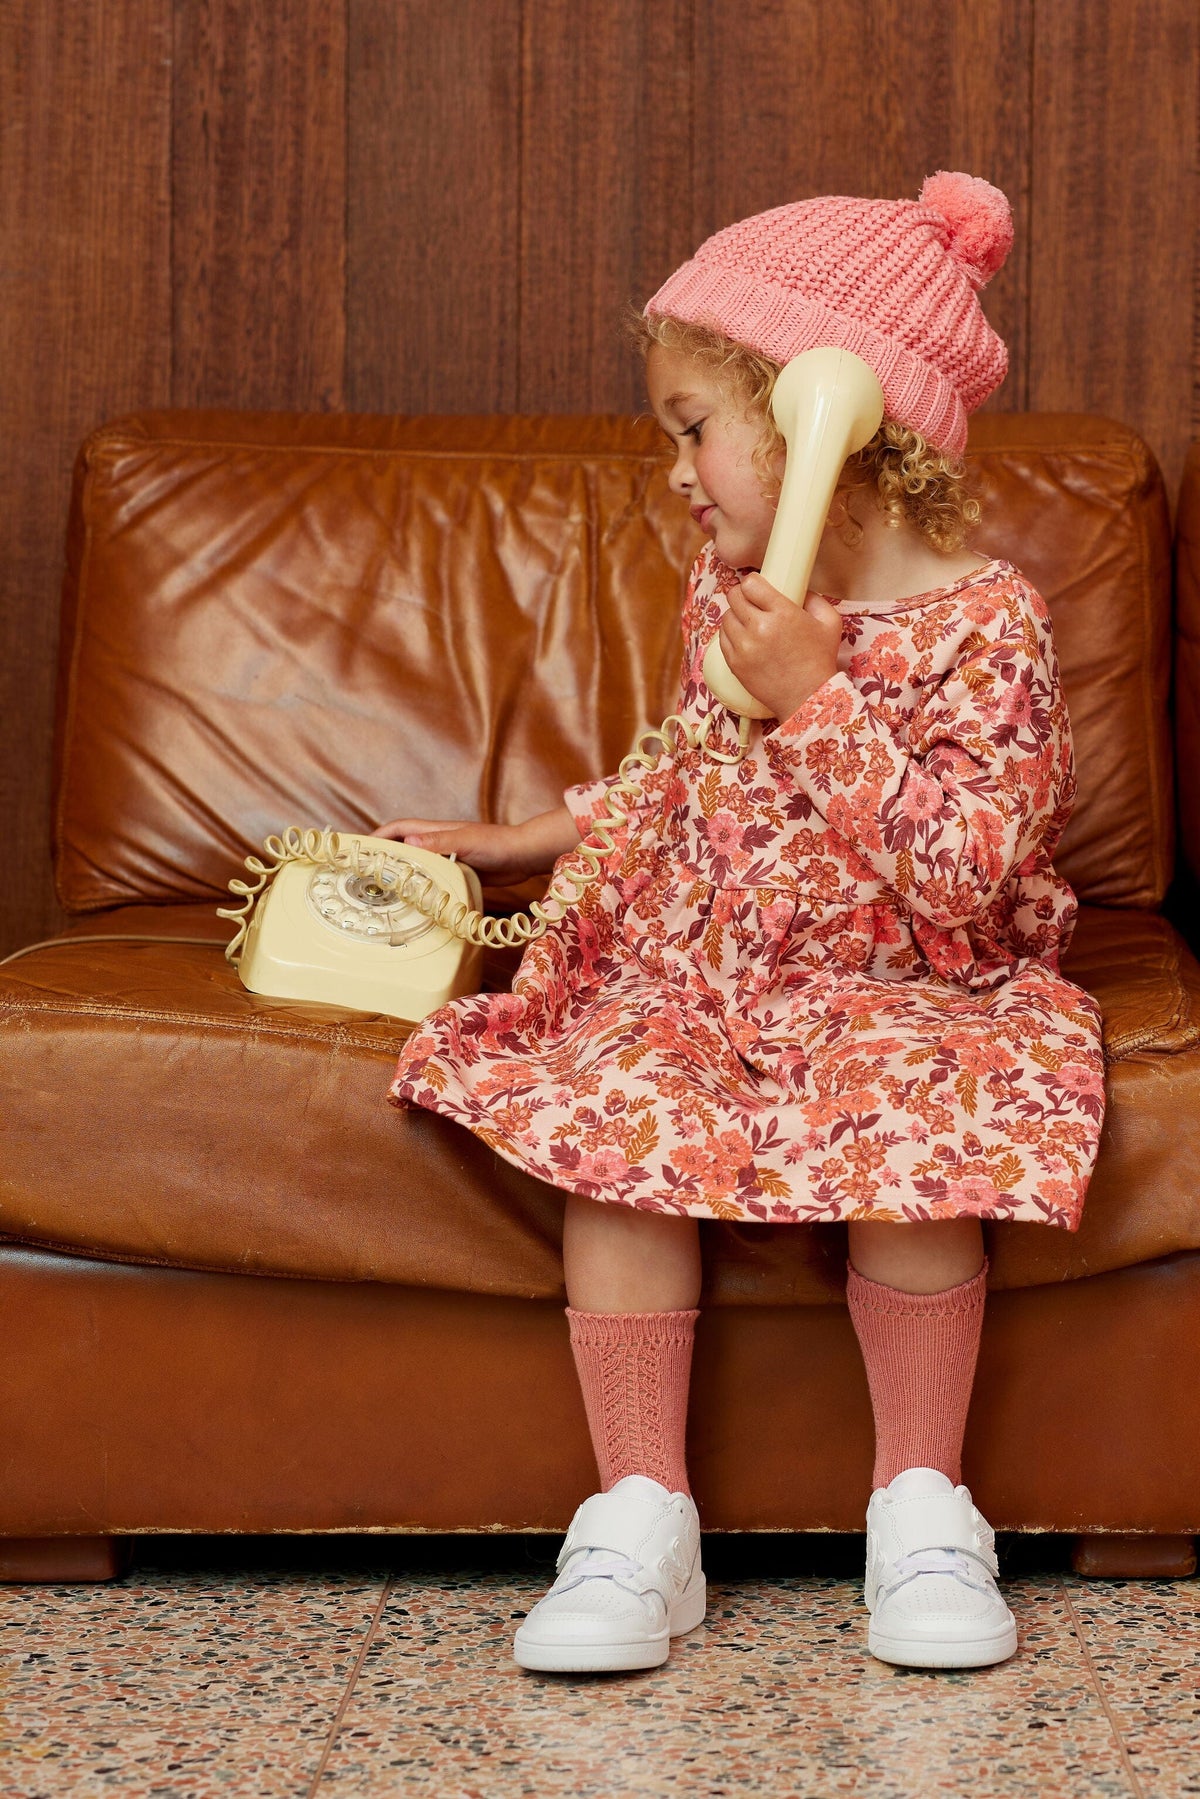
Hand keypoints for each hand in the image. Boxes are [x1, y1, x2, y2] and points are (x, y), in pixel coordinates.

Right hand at [372, 817, 538, 884]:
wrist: (523, 856)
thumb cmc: (497, 843)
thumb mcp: (465, 842)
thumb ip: (439, 842)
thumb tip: (409, 841)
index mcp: (436, 831)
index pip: (399, 828)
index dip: (380, 836)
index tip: (362, 849)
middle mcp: (439, 843)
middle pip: (404, 846)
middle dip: (385, 856)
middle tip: (368, 874)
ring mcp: (448, 858)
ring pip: (417, 864)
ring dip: (402, 873)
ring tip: (385, 891)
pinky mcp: (458, 873)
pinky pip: (433, 878)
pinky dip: (422, 886)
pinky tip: (417, 900)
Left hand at [718, 572, 841, 719]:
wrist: (808, 697)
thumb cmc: (820, 660)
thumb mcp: (830, 622)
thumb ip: (815, 599)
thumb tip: (799, 588)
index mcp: (782, 614)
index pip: (750, 584)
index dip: (753, 583)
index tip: (757, 587)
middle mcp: (759, 628)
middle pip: (734, 597)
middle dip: (742, 596)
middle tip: (751, 602)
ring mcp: (744, 647)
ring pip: (726, 617)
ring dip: (736, 615)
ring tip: (748, 622)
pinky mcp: (735, 663)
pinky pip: (722, 638)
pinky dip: (731, 634)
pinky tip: (744, 637)